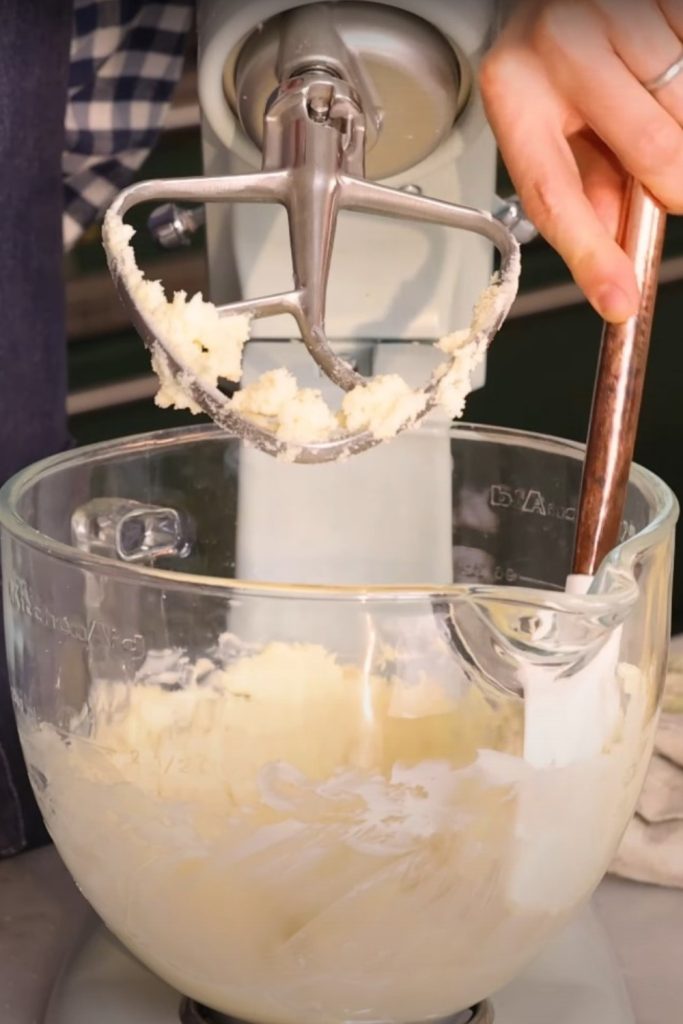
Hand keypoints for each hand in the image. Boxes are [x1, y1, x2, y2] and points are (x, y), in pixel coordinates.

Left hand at [480, 0, 682, 322]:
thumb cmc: (550, 68)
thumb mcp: (548, 133)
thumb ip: (583, 190)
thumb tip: (616, 254)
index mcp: (514, 93)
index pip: (554, 193)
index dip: (591, 254)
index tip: (618, 300)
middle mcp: (559, 46)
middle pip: (651, 150)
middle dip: (675, 186)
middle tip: (671, 190)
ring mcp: (613, 14)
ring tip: (652, 115)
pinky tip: (666, 82)